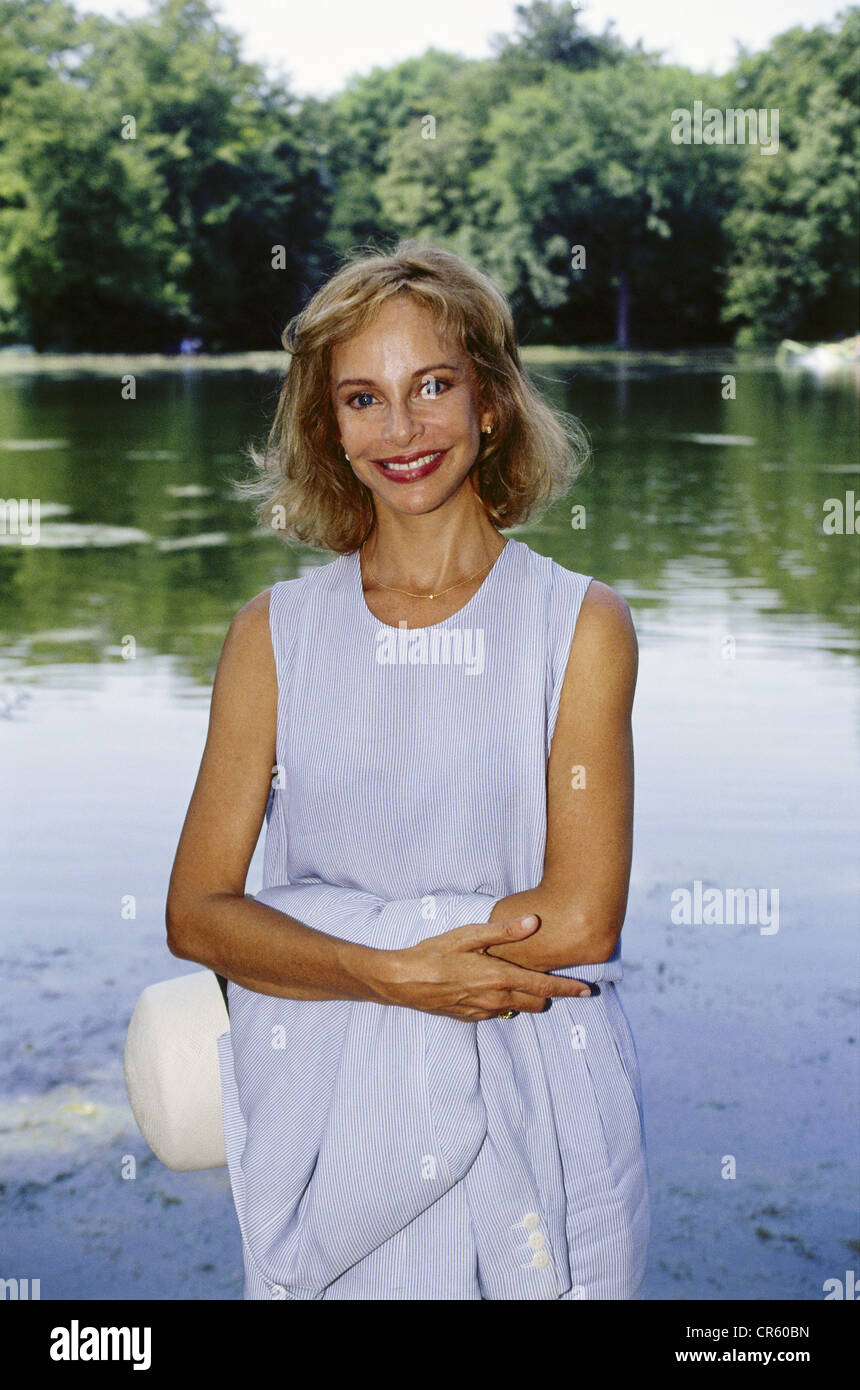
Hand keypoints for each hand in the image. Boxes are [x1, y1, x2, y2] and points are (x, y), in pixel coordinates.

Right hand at [370, 915, 594, 1020]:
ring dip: (528, 999)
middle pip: (536, 1003)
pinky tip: (497, 990)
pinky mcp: (469, 1017)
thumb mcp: (468, 934)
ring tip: (532, 986)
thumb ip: (503, 931)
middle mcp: (494, 998)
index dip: (567, 989)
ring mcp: (482, 1011)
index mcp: (498, 977)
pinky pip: (497, 1012)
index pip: (543, 987)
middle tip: (563, 985)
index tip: (587, 991)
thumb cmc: (433, 952)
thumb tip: (534, 921)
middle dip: (550, 995)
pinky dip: (505, 1002)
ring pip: (517, 1008)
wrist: (401, 980)